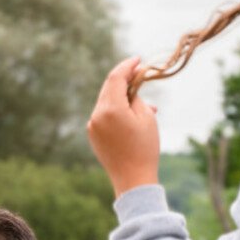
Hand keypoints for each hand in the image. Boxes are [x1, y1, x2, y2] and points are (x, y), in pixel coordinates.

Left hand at [87, 57, 161, 194]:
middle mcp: (96, 115)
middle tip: (139, 74)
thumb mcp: (146, 117)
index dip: (127, 66)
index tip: (137, 59)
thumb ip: (136, 96)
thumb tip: (130, 88)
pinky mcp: (93, 135)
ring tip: (143, 104)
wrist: (133, 180)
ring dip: (122, 97)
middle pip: (108, 87)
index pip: (116, 77)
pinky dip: (117, 110)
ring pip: (107, 101)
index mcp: (110, 108)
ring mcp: (92, 126)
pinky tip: (132, 116)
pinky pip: (104, 115)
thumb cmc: (144, 148)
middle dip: (124, 79)